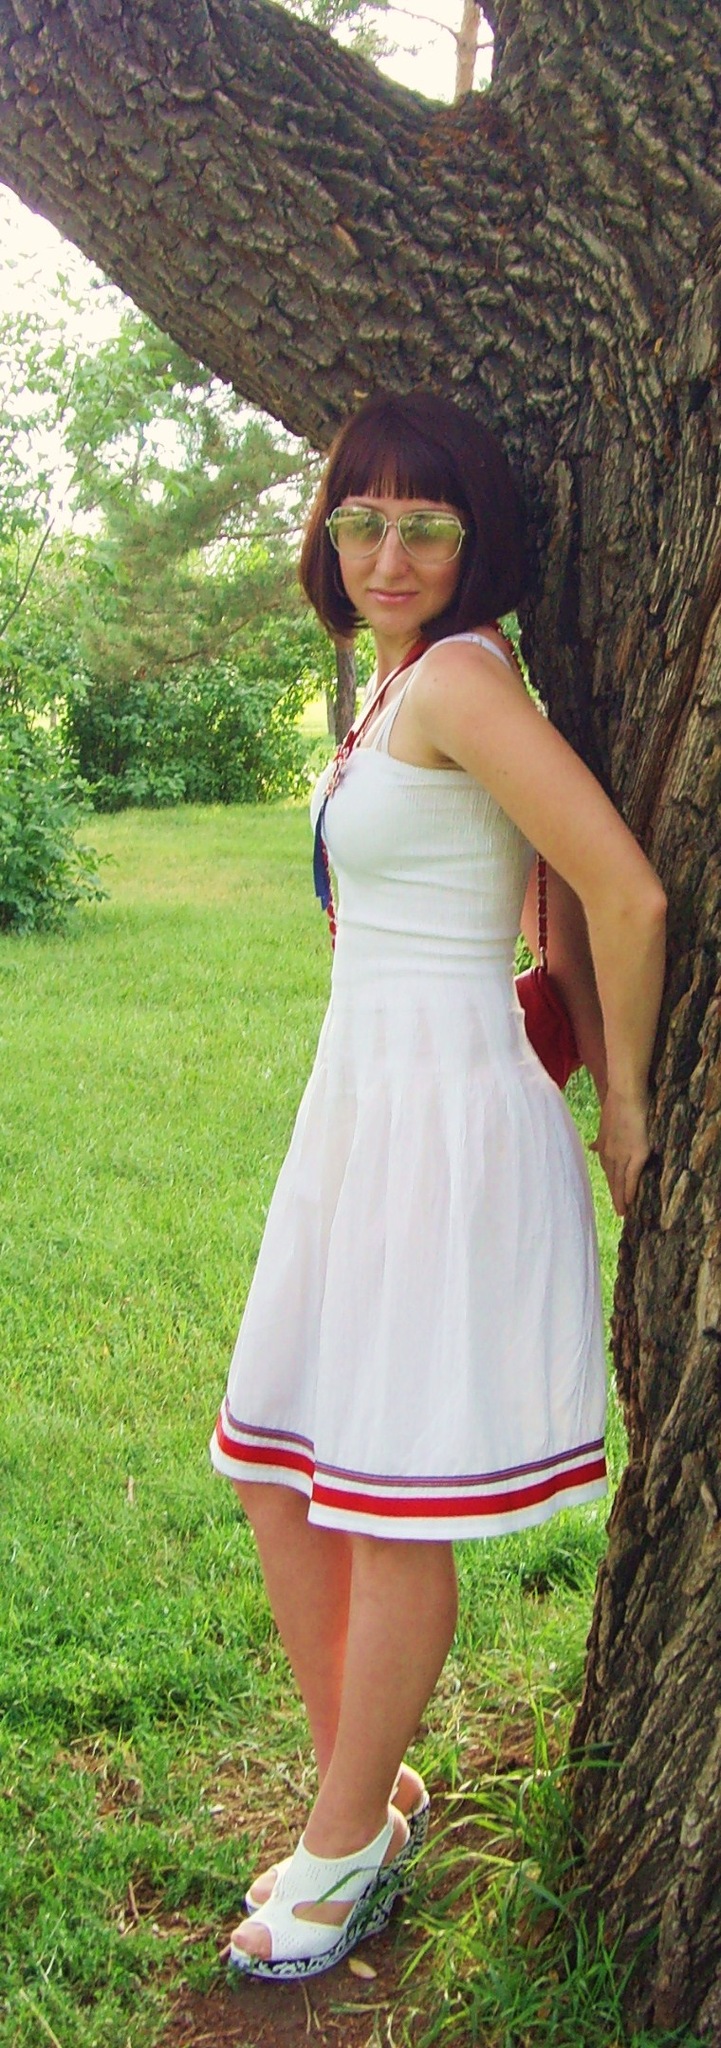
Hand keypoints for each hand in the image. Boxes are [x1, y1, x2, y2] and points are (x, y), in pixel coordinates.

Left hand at [588, 1088, 650, 1216]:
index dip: (611, 1183)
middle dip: (614, 1195)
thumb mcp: (605, 1124)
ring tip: (623, 1212)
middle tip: (618, 1212)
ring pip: (620, 1182)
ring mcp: (622, 1155)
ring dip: (621, 1198)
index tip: (613, 1195)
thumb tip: (592, 1147)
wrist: (626, 1095)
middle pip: (612, 1179)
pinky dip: (630, 1191)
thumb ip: (601, 1140)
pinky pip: (632, 1177)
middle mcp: (610, 1154)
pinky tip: (630, 1202)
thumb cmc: (618, 1105)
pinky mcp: (636, 1154)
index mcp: (604, 1147)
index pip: (607, 1170)